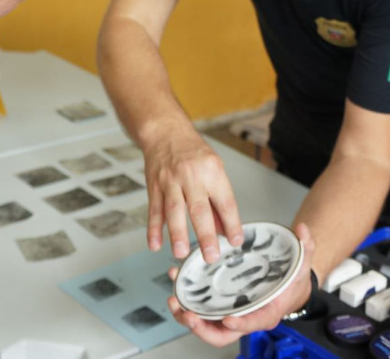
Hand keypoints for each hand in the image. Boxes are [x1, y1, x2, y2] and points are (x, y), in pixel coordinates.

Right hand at [142, 127, 242, 261]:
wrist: (166, 132)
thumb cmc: (193, 153)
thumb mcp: (214, 169)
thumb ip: (218, 201)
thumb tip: (225, 231)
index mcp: (212, 172)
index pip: (225, 201)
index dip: (232, 223)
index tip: (235, 241)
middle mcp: (192, 176)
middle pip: (199, 209)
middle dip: (205, 235)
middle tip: (210, 255)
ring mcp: (171, 181)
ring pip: (174, 210)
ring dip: (177, 233)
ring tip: (182, 253)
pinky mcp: (154, 186)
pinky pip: (154, 210)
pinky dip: (153, 229)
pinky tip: (155, 243)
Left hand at [167, 223, 315, 346]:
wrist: (287, 287)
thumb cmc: (292, 280)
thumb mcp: (302, 262)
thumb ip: (305, 247)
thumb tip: (302, 229)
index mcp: (267, 312)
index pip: (253, 323)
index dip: (241, 324)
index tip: (228, 319)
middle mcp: (246, 318)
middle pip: (222, 333)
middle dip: (202, 327)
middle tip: (187, 313)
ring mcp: (231, 314)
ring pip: (207, 325)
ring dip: (187, 316)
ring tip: (174, 299)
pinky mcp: (220, 307)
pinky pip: (202, 312)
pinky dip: (186, 304)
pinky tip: (176, 287)